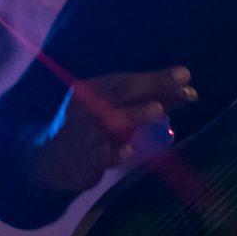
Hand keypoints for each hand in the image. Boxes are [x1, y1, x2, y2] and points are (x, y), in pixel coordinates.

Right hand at [27, 66, 198, 194]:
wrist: (50, 160)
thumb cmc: (90, 127)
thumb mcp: (112, 108)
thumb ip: (147, 98)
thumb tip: (186, 87)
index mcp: (92, 89)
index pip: (127, 80)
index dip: (156, 77)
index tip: (185, 74)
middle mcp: (86, 107)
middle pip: (121, 93)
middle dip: (154, 88)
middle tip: (184, 88)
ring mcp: (84, 134)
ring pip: (110, 122)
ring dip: (136, 115)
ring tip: (158, 109)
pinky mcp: (85, 160)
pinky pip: (103, 155)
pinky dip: (116, 152)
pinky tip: (130, 149)